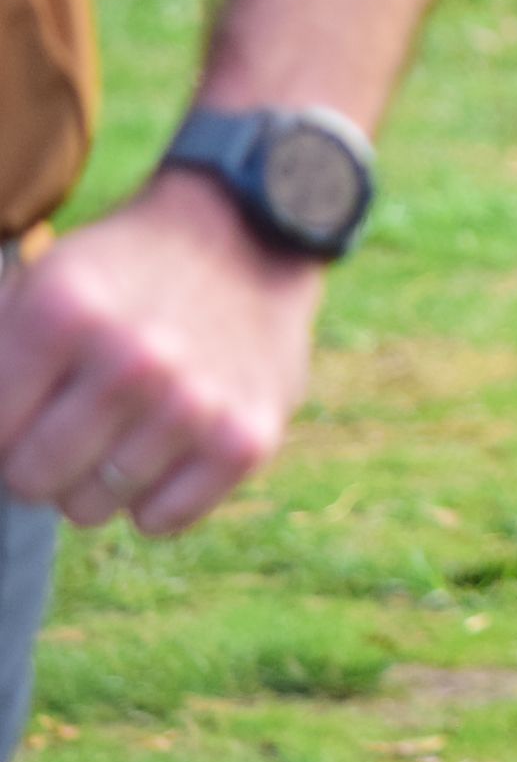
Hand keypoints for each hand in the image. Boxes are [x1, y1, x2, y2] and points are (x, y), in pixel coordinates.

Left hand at [0, 169, 325, 535]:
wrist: (248, 240)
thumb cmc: (121, 276)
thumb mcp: (39, 285)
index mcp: (65, 312)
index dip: (5, 425)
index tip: (35, 399)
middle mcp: (134, 359)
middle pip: (33, 480)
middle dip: (43, 460)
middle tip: (76, 419)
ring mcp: (196, 403)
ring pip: (92, 508)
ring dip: (99, 477)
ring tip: (127, 423)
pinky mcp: (248, 439)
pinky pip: (161, 521)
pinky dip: (156, 497)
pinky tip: (169, 445)